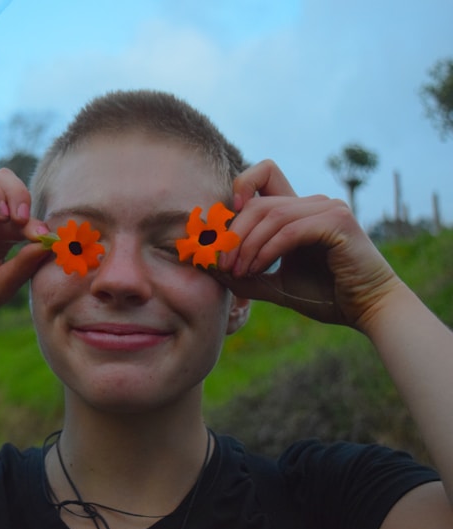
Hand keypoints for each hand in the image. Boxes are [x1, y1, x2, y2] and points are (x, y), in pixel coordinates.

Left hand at [215, 160, 401, 327]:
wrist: (367, 310)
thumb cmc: (324, 296)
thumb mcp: (274, 282)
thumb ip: (244, 273)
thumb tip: (207, 266)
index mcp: (299, 210)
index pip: (265, 174)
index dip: (240, 186)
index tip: (223, 224)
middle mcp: (314, 202)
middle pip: (258, 202)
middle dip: (233, 235)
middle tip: (223, 265)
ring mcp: (328, 208)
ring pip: (271, 215)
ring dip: (247, 245)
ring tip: (238, 272)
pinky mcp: (338, 222)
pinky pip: (290, 229)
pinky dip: (267, 249)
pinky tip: (257, 269)